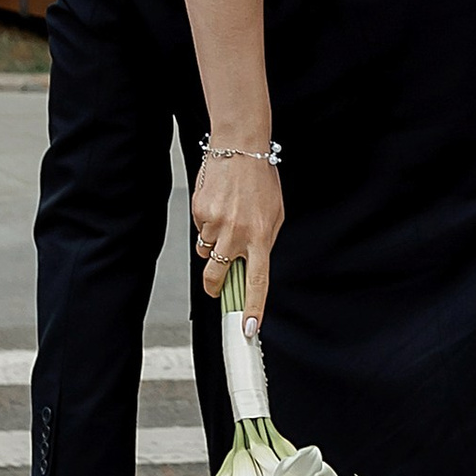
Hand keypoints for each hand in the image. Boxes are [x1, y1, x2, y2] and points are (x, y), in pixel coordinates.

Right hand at [192, 144, 283, 325]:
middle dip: (214, 287)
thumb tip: (251, 265)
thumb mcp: (275, 214)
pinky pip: (200, 230)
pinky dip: (206, 224)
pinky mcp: (199, 213)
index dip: (252, 308)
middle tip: (215, 286)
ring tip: (226, 218)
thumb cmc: (260, 181)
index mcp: (261, 237)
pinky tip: (217, 204)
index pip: (257, 282)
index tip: (247, 328)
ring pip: (206, 251)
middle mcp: (237, 234)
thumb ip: (264, 242)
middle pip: (217, 276)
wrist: (239, 148)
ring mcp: (215, 224)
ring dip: (213, 244)